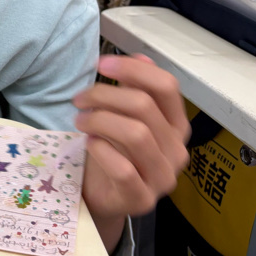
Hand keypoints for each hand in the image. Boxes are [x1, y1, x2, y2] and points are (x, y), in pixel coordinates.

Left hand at [73, 54, 190, 248]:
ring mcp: (163, 177)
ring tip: (80, 121)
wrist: (103, 198)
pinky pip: (123, 169)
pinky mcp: (142, 199)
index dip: (133, 68)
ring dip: (100, 120)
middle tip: (79, 99)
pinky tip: (89, 143)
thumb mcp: (122, 117)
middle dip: (105, 95)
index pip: (167, 86)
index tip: (100, 63)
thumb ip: (133, 89)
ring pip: (136, 134)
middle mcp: (176, 150)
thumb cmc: (113, 152)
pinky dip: (101, 150)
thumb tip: (141, 56)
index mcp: (176, 124)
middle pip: (144, 107)